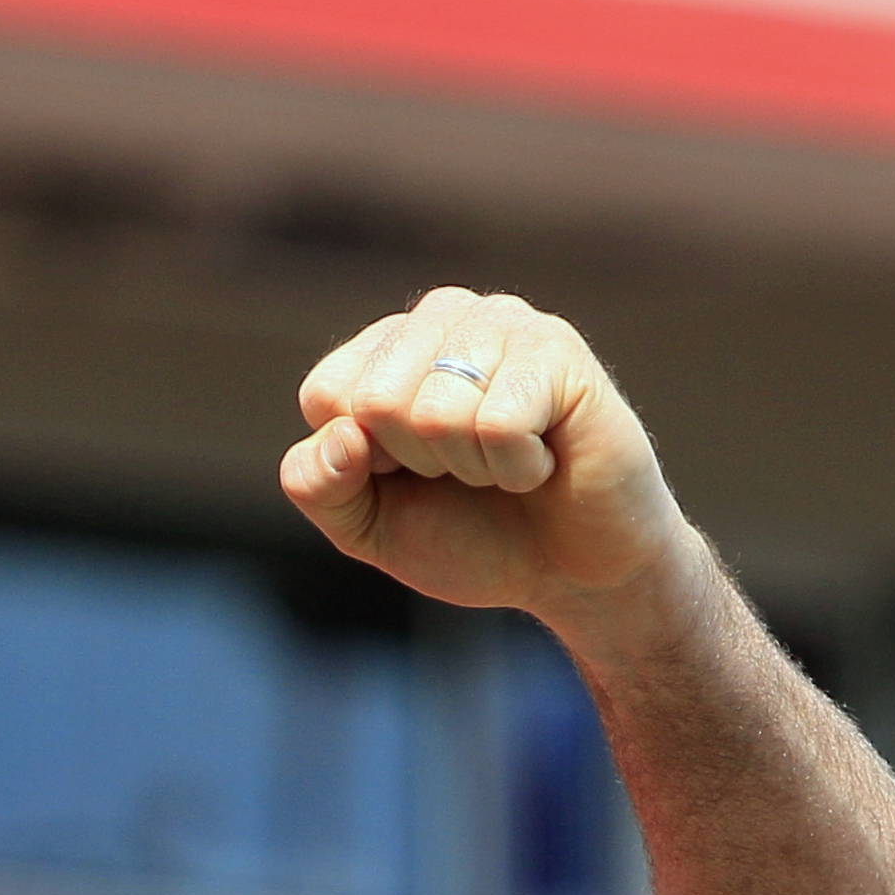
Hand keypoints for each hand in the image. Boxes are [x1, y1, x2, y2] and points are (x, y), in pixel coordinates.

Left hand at [279, 290, 694, 640]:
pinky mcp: (558, 351)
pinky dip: (518, 468)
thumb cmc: (474, 538)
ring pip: (436, 413)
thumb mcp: (369, 526)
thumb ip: (317, 487)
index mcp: (387, 347)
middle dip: (421, 465)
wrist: (577, 577)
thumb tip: (341, 435)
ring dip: (474, 469)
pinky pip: (497, 424)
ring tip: (511, 462)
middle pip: (375, 401)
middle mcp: (444, 317)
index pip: (326, 395)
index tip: (416, 474)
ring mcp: (505, 324)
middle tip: (472, 471)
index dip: (365, 463)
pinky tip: (546, 460)